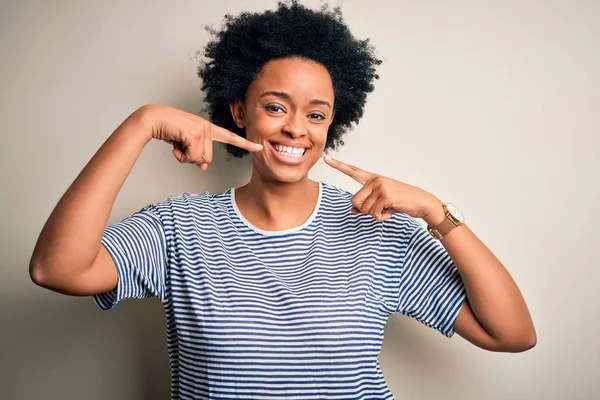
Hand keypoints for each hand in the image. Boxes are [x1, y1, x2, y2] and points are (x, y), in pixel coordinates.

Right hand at [137, 104, 262, 170]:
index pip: (230, 137)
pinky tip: (174, 143)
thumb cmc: (170, 131)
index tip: (259, 147)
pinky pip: (191, 157)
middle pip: (208, 158)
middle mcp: (208, 128)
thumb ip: (197, 154)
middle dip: (192, 158)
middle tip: (181, 146)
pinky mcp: (194, 133)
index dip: (245, 144)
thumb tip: (204, 167)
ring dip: (185, 157)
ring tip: (177, 143)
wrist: (154, 120)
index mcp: (209, 128)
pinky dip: (180, 155)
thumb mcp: (186, 145)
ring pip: (200, 159)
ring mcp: (202, 130)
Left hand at [323, 155, 442, 223]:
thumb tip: (351, 210)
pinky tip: (391, 212)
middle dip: (365, 210)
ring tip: (388, 209)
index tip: (326, 158)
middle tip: (380, 209)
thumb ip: (365, 205)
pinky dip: (382, 217)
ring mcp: (380, 186)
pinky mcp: (386, 195)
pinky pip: (374, 213)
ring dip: (376, 214)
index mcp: (373, 179)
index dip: (338, 165)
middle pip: (355, 201)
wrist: (421, 202)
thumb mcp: (381, 203)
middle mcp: (375, 180)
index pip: (352, 171)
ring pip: (364, 209)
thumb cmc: (401, 202)